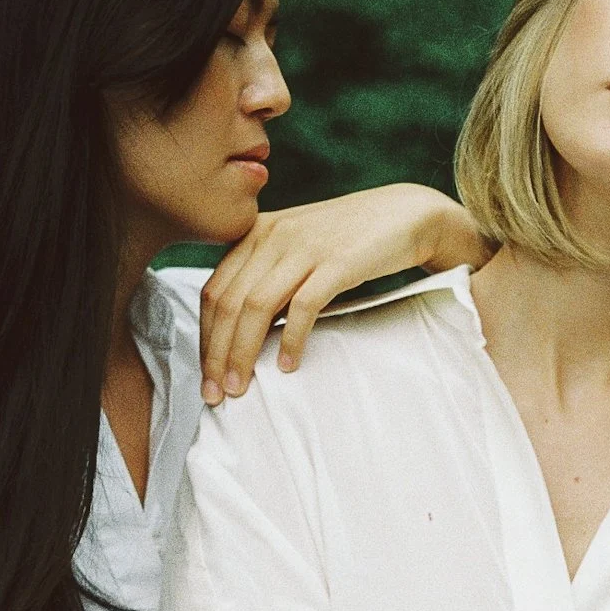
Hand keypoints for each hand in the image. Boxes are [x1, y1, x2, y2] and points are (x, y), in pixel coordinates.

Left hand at [198, 184, 491, 402]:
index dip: (204, 339)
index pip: (214, 291)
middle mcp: (273, 236)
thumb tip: (246, 330)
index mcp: (257, 233)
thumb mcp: (299, 249)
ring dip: (243, 353)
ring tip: (241, 388)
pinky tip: (288, 367)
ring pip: (256, 307)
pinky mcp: (337, 262)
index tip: (207, 377)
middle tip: (215, 395)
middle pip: (229, 303)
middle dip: (216, 355)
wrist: (405, 215)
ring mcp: (304, 247)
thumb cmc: (351, 241)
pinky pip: (303, 307)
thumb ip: (270, 276)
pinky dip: (292, 341)